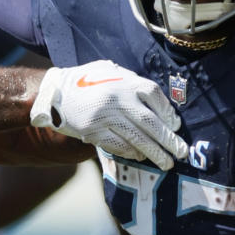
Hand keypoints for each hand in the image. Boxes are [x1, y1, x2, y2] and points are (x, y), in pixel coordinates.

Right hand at [30, 60, 186, 170]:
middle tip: (181, 152)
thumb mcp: (110, 71)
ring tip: (166, 163)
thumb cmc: (87, 81)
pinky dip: (132, 153)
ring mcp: (104, 116)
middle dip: (168, 140)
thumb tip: (158, 105)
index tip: (175, 125)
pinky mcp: (93, 132)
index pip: (155, 95)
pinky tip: (140, 156)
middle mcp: (116, 98)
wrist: (54, 92)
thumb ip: (131, 82)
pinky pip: (118, 145)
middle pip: (150, 122)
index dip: (168, 112)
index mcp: (124, 81)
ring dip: (154, 153)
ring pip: (136, 139)